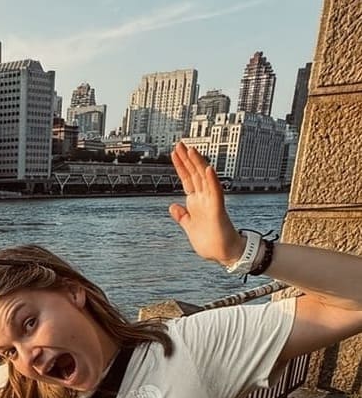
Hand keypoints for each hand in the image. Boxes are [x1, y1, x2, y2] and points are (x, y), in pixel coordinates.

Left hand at [169, 141, 243, 264]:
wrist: (224, 254)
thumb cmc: (210, 241)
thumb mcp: (189, 226)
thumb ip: (182, 216)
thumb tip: (172, 206)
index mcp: (196, 202)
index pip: (187, 179)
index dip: (181, 166)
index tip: (174, 153)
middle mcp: (204, 198)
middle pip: (194, 174)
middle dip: (186, 159)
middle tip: (179, 143)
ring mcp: (211, 202)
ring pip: (204, 179)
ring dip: (198, 164)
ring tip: (191, 149)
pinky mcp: (218, 210)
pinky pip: (216, 192)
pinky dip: (211, 180)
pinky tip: (208, 169)